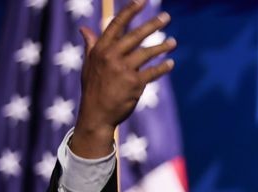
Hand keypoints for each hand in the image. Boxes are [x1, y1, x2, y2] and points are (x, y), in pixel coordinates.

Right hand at [71, 0, 176, 157]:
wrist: (96, 114)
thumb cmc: (93, 88)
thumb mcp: (88, 64)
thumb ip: (91, 45)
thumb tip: (84, 28)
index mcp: (100, 50)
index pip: (116, 25)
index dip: (129, 11)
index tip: (141, 1)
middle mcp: (111, 57)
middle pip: (135, 36)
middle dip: (152, 25)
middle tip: (167, 16)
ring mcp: (123, 70)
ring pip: (147, 53)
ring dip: (162, 46)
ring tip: (173, 42)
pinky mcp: (135, 84)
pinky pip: (153, 72)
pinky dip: (163, 67)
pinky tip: (171, 63)